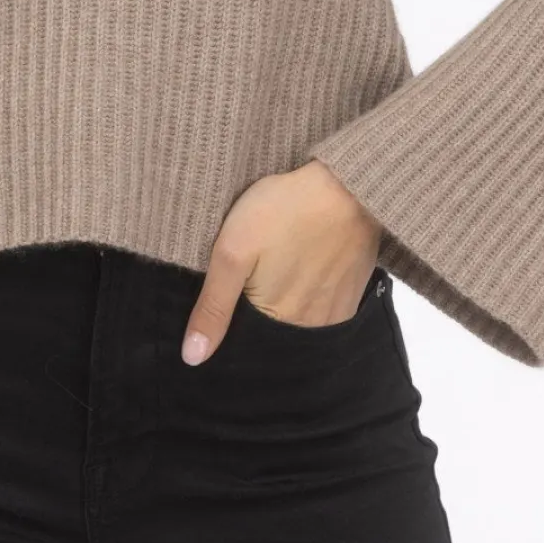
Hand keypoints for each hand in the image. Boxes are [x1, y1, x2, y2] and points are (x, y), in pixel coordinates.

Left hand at [181, 160, 383, 363]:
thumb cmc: (283, 211)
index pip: (246, 342)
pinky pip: (324, 312)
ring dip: (285, 308)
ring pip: (299, 324)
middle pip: (274, 335)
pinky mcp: (351, 295)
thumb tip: (193, 357)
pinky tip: (302, 272)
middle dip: (257, 317)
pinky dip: (309, 299)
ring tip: (277, 272)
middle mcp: (309, 328)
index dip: (231, 326)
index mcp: (277, 322)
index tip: (229, 297)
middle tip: (254, 276)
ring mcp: (334, 313)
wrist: (345, 185)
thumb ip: (213, 307)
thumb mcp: (232, 252)